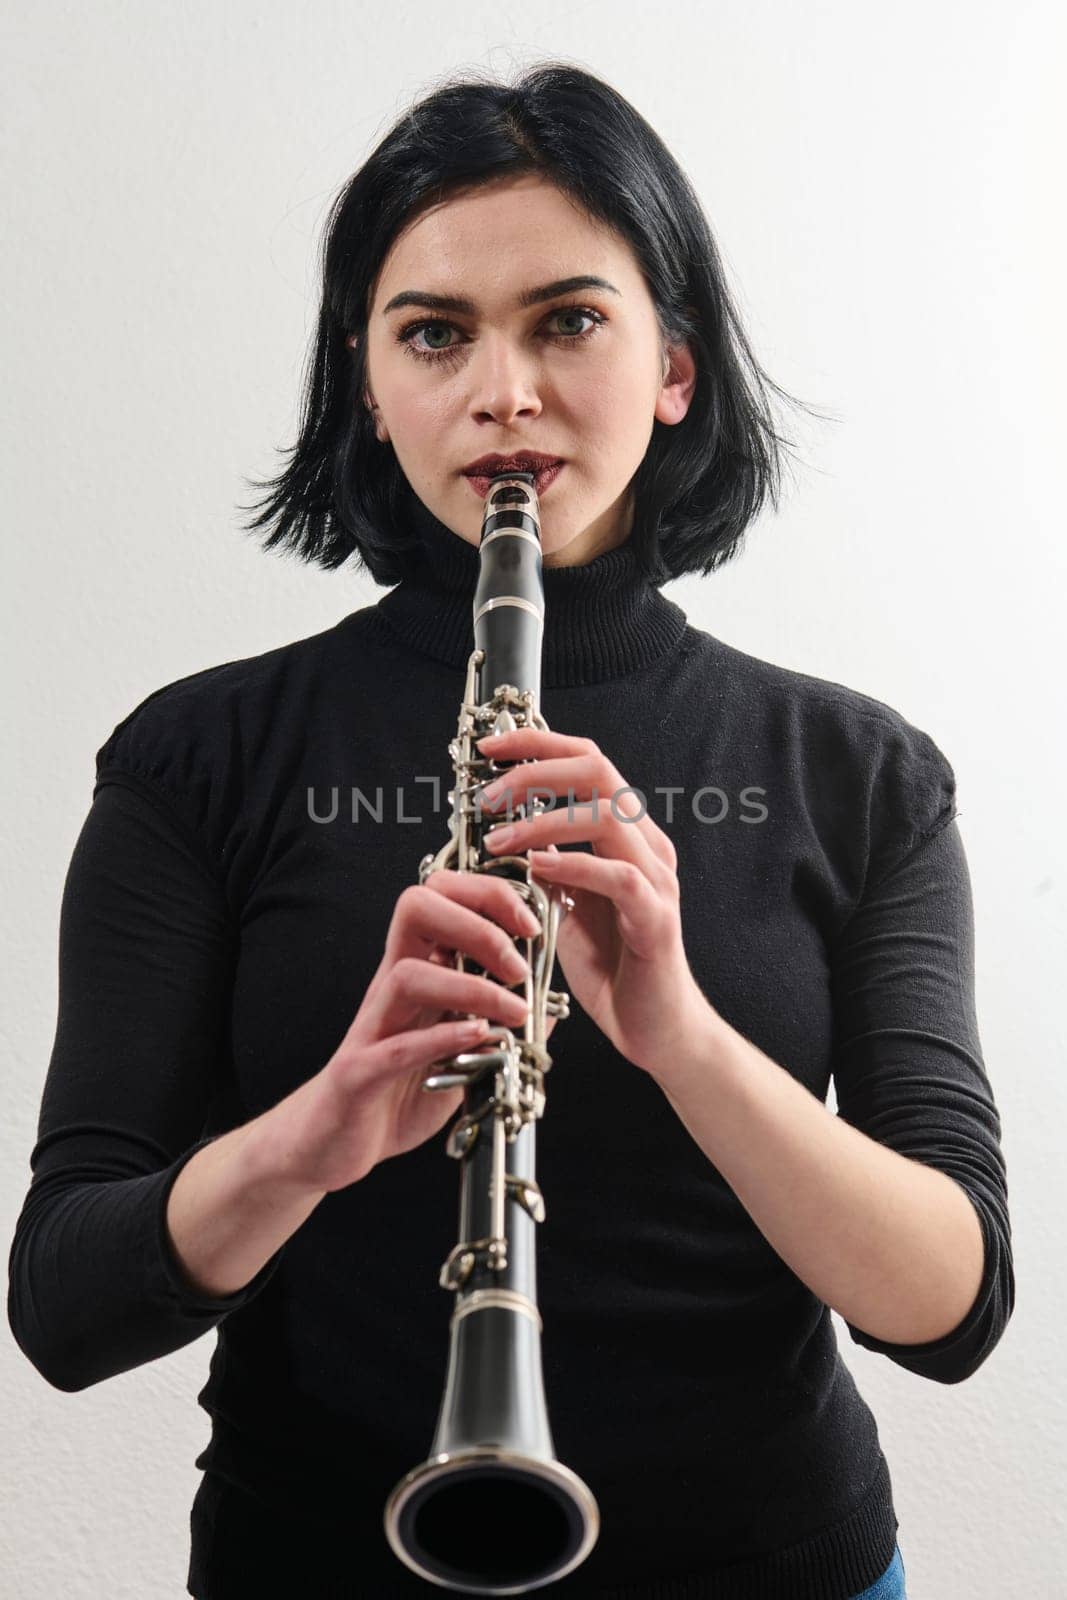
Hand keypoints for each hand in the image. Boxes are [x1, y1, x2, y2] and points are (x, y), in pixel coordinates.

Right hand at [282, 872, 540, 1191]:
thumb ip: (499, 1023)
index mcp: (417, 968)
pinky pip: (395, 1046)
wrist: (335, 1141)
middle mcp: (391, 985)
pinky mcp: (359, 1073)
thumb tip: (550, 1005)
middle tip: (518, 967)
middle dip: (478, 924)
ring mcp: (373, 1025)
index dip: (488, 896)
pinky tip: (478, 1040)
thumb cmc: (397, 1088)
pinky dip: (441, 1038)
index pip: (441, 896)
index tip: (530, 928)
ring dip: (470, 988)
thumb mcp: (460, 1049)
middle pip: (417, 909)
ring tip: (512, 1013)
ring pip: (408, 974)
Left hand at [477, 727, 716, 1079]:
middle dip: (535, 770)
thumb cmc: (612, 966)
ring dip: (543, 819)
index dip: (538, 745)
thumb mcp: (565, 903)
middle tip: (488, 795)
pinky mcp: (655, 918)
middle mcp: (647, 846)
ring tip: (498, 839)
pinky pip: (618, 877)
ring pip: (607, 816)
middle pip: (598, 771)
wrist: (653, 1028)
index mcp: (627, 835)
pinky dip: (573, 865)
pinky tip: (537, 869)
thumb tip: (500, 829)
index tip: (490, 748)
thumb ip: (545, 864)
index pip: (587, 762)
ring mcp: (656, 879)